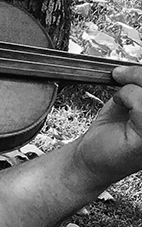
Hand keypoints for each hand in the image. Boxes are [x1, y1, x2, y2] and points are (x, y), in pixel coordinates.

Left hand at [72, 64, 141, 188]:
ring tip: (119, 95)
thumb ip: (141, 87)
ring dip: (132, 85)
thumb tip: (139, 68)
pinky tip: (120, 104)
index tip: (127, 71)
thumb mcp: (133, 103)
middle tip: (119, 74)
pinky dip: (127, 96)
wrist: (90, 158)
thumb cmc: (112, 134)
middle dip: (140, 74)